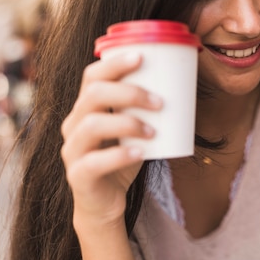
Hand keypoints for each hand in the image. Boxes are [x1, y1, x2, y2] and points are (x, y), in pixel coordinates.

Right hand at [61, 53, 162, 231]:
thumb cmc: (123, 159)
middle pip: (93, 95)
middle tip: (159, 102)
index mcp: (86, 108)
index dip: (114, 63)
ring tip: (153, 131)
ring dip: (127, 123)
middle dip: (129, 93)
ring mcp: (72, 150)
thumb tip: (187, 86)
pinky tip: (140, 153)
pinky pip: (94, 162)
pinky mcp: (78, 176)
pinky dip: (119, 155)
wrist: (106, 202)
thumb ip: (148, 111)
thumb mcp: (136, 131)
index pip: (91, 76)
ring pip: (92, 126)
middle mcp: (74, 124)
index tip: (142, 57)